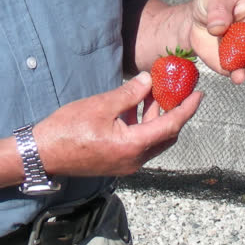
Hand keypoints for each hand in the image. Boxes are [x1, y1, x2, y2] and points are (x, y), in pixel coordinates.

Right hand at [34, 72, 201, 177]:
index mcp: (134, 146)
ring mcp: (125, 163)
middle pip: (165, 135)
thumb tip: (149, 80)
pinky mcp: (116, 161)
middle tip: (179, 90)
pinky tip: (134, 105)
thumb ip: (128, 94)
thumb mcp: (101, 105)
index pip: (171, 126)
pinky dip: (142, 124)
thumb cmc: (69, 128)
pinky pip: (138, 142)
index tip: (199, 94)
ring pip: (151, 139)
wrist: (44, 153)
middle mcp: (135, 160)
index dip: (187, 109)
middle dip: (174, 112)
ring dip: (156, 116)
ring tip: (155, 91)